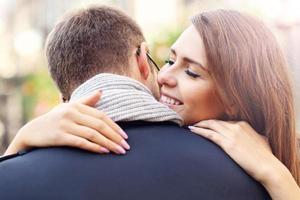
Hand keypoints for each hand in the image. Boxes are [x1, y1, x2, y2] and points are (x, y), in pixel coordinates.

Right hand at [5, 91, 128, 155]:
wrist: (32, 131)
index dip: (115, 126)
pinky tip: (104, 152)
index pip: (101, 116)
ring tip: (118, 151)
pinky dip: (94, 147)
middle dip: (115, 137)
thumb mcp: (69, 107)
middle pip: (99, 125)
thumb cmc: (55, 119)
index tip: (125, 136)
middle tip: (126, 147)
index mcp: (76, 106)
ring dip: (108, 144)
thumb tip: (101, 91)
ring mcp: (65, 125)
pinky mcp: (59, 136)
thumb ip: (86, 101)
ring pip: (92, 134)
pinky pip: (81, 142)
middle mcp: (71, 113)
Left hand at [189, 120, 299, 199]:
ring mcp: (231, 134)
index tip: (208, 125)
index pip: (225, 121)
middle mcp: (237, 126)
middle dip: (204, 122)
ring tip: (192, 127)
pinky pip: (209, 134)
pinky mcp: (227, 143)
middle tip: (196, 124)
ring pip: (211, 125)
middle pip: (216, 121)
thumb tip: (256, 136)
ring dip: (199, 125)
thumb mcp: (260, 140)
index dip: (215, 123)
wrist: (268, 167)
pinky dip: (199, 131)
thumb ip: (255, 135)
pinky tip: (193, 130)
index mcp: (244, 124)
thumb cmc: (266, 157)